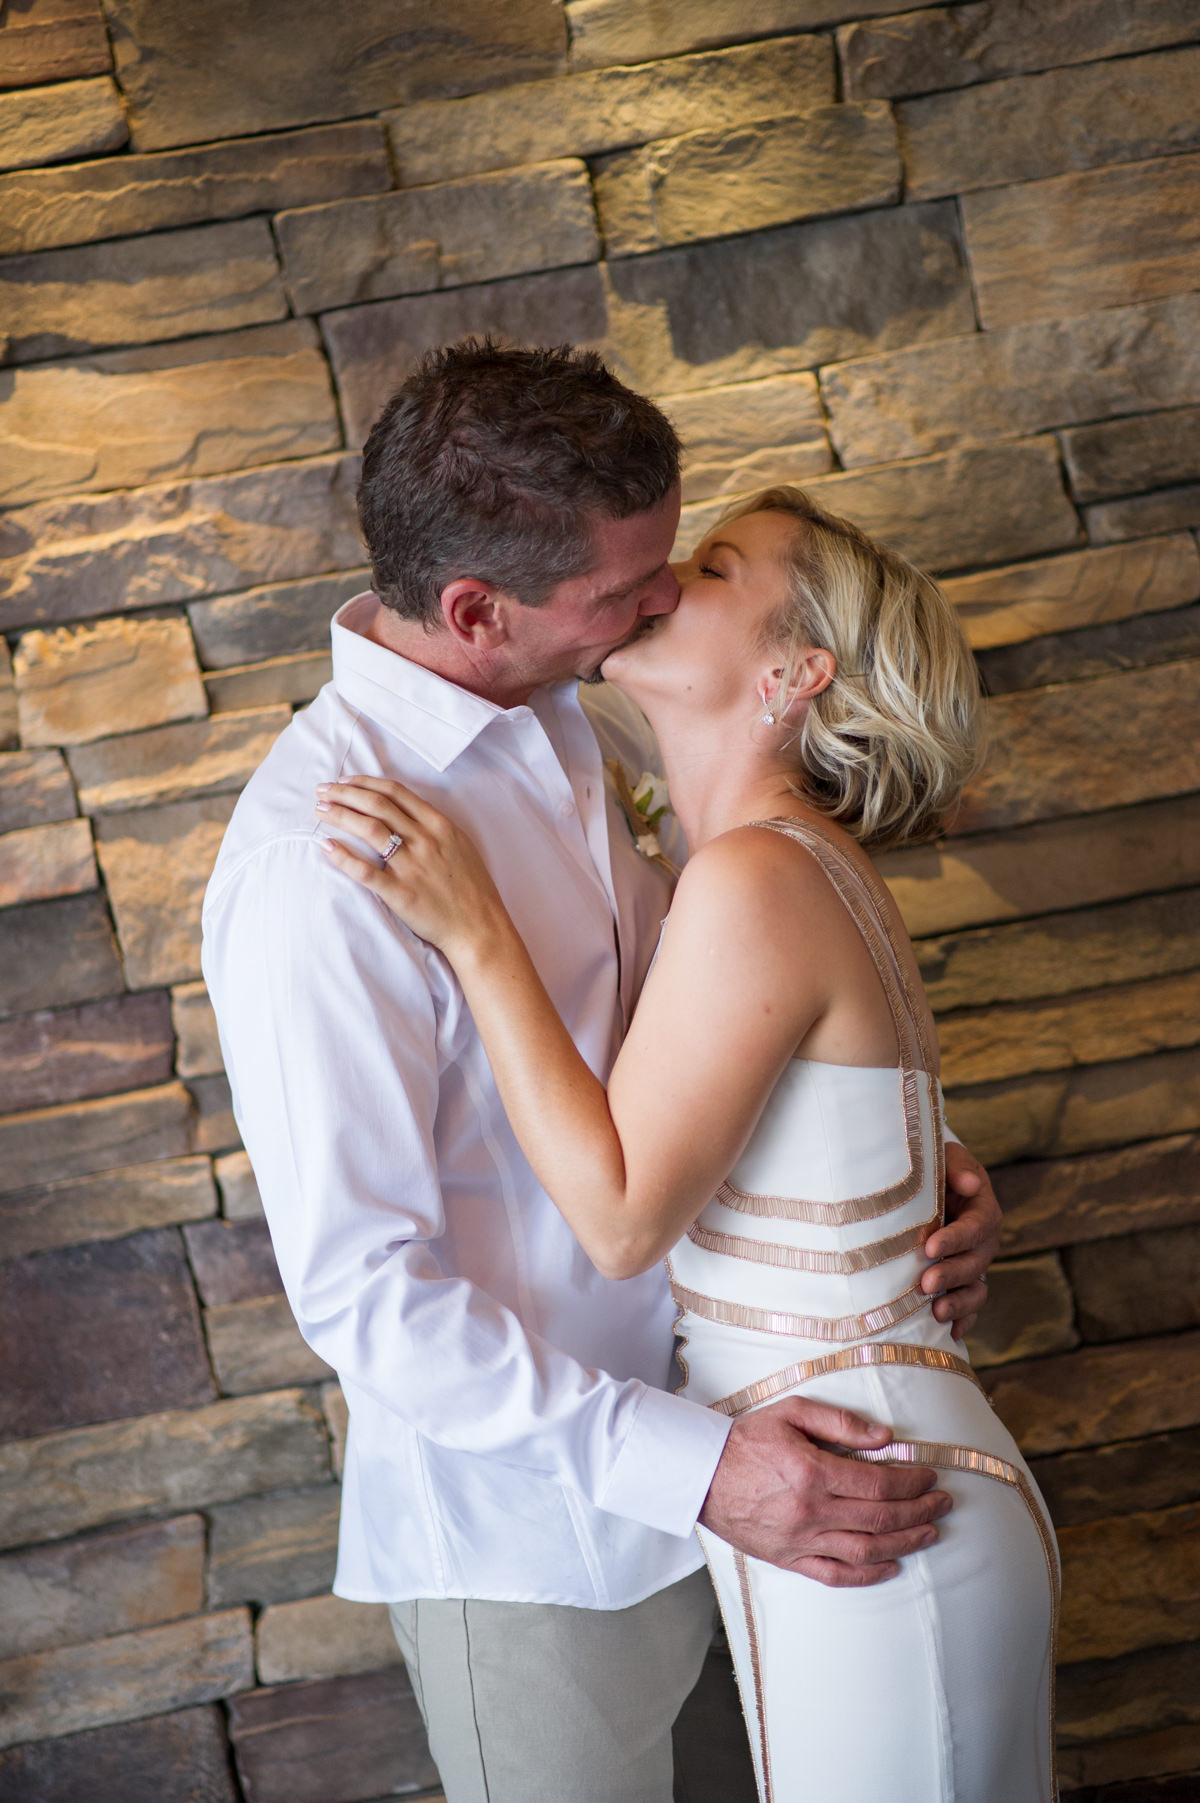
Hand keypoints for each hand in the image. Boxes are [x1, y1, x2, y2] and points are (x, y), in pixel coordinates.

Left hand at [315, 777, 505, 956]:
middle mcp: (424, 840)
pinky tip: (326, 847)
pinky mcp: (400, 892)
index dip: (366, 783)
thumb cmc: (472, 889)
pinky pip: (365, 872)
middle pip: (377, 805)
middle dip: (345, 793)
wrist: (480, 927)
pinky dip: (343, 857)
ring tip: (321, 810)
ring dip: (340, 815)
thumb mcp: (461, 846)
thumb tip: (407, 814)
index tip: (346, 781)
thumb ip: (435, 827)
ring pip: (369, 829)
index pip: (395, 793)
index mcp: (439, 825)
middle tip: (324, 790)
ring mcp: (412, 866)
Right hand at [699, 1396, 951, 1585]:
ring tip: (930, 1533)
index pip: (878, 1484)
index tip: (930, 1476)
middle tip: (943, 1503)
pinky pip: (835, 1575)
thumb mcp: (791, 1413)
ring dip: (904, 1543)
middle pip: (880, 1518)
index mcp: (812, 1473)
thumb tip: (883, 1436)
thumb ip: (838, 1422)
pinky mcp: (788, 1559)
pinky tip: (891, 1566)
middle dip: (919, 1511)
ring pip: (866, 1551)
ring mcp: (800, 1541)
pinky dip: (868, 1575)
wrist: (700, 1473)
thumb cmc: (746, 1439)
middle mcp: (810, 1512)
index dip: (912, 1482)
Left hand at [922, 1141, 1001, 1339]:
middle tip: (925, 1283)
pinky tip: (951, 1334)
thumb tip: (970, 1182)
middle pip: (974, 1263)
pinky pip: (971, 1307)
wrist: (931, 1187)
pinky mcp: (964, 1283)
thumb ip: (956, 1166)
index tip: (930, 1246)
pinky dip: (964, 1321)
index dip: (955, 1239)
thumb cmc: (936, 1169)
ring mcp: (975, 1266)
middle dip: (951, 1275)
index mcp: (983, 1211)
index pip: (975, 1227)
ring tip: (936, 1313)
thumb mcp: (945, 1158)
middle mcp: (984, 1243)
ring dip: (959, 1304)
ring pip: (977, 1290)